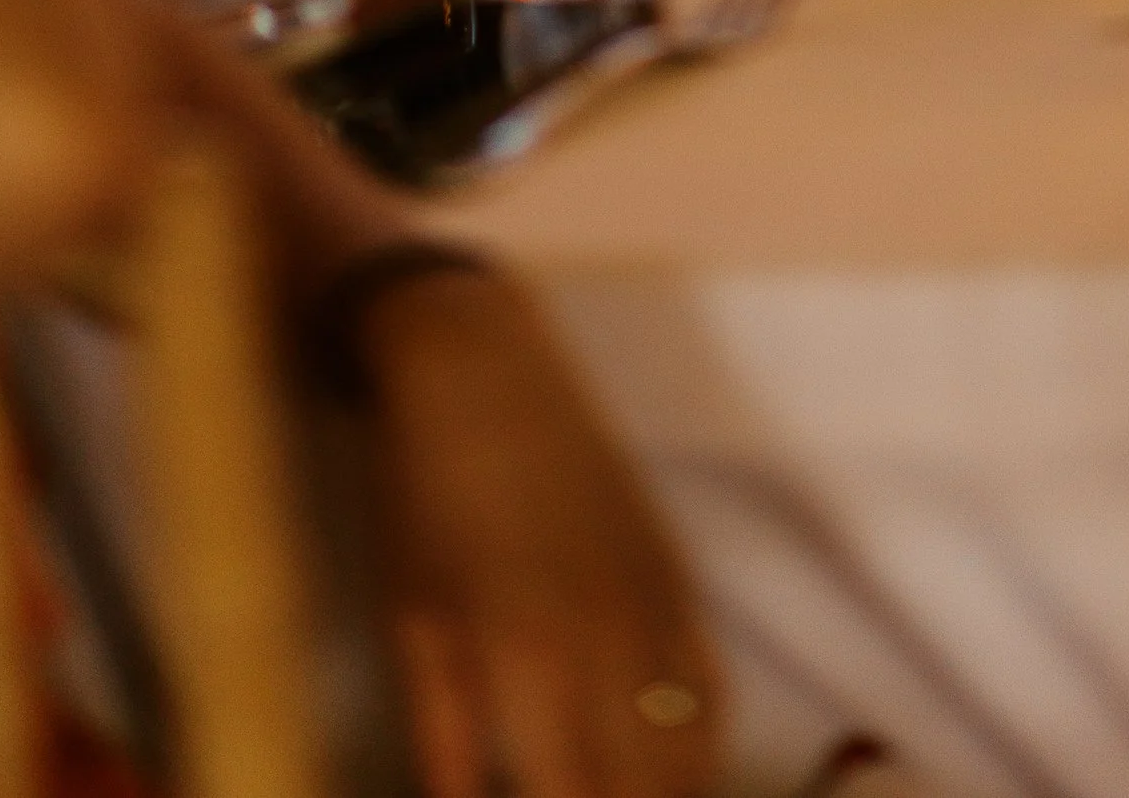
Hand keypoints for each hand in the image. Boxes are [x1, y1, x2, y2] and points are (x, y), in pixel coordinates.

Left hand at [359, 266, 722, 797]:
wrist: (481, 373)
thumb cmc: (423, 499)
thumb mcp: (415, 627)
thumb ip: (444, 741)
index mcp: (535, 663)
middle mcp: (615, 644)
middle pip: (650, 792)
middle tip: (569, 793)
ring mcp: (659, 607)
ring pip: (695, 755)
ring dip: (663, 795)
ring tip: (612, 790)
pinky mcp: (678, 575)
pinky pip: (713, 691)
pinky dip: (699, 749)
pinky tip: (664, 774)